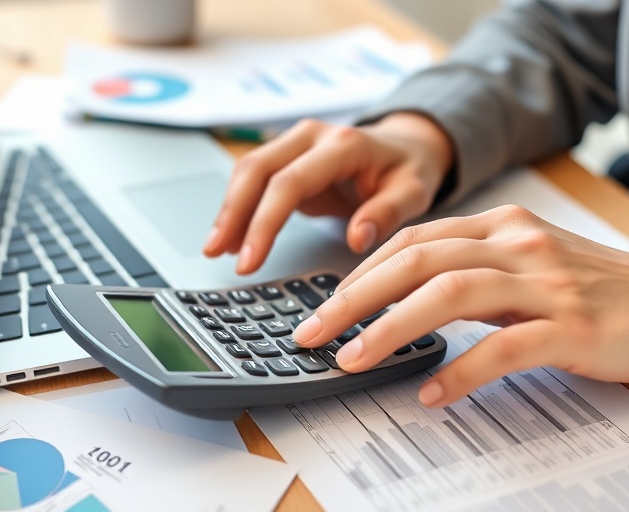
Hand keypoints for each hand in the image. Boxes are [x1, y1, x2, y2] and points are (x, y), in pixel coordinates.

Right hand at [203, 113, 454, 273]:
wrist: (406, 146)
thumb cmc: (408, 170)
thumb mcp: (413, 192)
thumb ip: (388, 212)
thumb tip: (357, 238)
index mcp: (342, 144)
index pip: (290, 182)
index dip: (265, 222)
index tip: (249, 259)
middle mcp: (311, 136)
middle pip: (256, 169)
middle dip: (232, 214)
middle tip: (216, 254)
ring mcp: (295, 142)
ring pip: (247, 170)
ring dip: (228, 210)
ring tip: (215, 250)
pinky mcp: (286, 157)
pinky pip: (253, 179)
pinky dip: (238, 206)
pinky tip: (228, 235)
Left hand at [291, 205, 628, 407]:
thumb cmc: (591, 285)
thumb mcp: (524, 260)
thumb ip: (468, 268)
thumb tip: (401, 296)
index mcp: (499, 225)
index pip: (412, 241)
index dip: (361, 274)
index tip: (327, 305)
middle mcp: (516, 244)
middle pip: (417, 262)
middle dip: (355, 299)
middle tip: (315, 332)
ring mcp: (544, 283)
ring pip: (450, 296)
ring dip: (392, 330)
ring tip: (354, 360)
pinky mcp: (570, 327)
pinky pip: (503, 348)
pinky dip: (461, 370)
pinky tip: (432, 392)